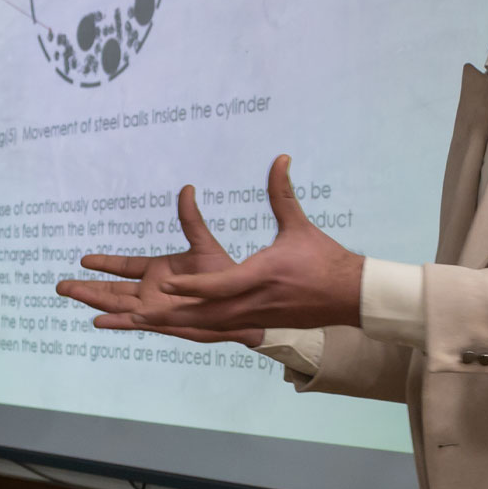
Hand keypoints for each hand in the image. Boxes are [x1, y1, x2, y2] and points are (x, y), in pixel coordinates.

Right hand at [56, 184, 263, 346]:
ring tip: (68, 293)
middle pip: (111, 289)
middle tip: (60, 286)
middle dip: (86, 287)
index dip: (105, 264)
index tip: (83, 260)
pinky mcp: (161, 320)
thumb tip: (186, 189)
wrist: (241, 300)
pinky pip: (135, 322)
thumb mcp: (203, 243)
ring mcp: (153, 307)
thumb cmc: (225, 275)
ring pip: (115, 303)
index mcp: (158, 271)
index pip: (124, 267)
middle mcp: (151, 291)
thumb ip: (190, 219)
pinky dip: (117, 322)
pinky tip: (97, 320)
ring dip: (92, 299)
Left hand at [131, 155, 363, 332]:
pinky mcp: (258, 325)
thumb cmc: (323, 259)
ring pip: (209, 325)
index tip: (164, 284)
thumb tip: (280, 158)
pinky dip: (194, 328)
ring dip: (176, 323)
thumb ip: (282, 193)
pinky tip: (174, 326)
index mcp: (261, 276)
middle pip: (205, 314)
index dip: (191, 286)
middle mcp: (254, 302)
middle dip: (170, 315)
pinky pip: (220, 330)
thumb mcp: (298, 226)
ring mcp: (255, 318)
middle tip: (137, 315)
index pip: (219, 285)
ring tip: (143, 321)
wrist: (349, 296)